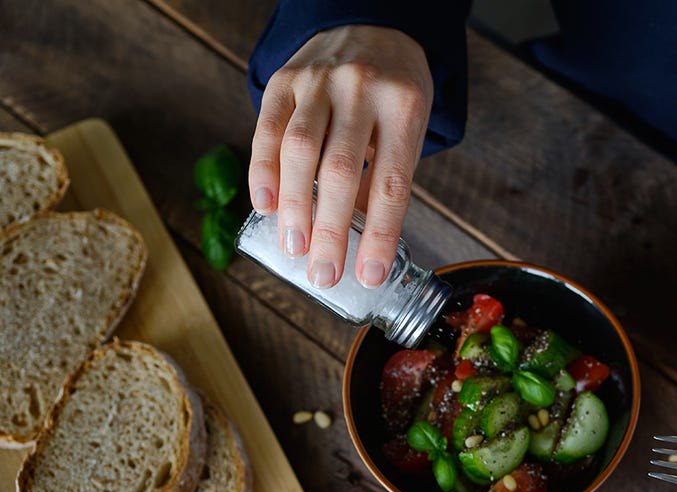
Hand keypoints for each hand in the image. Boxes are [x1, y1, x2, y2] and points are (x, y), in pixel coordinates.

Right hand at [249, 25, 432, 287]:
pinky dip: (263, 171)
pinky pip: (268, 129)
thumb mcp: (408, 128)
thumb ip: (383, 176)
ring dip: (294, 206)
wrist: (370, 23)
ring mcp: (319, 81)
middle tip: (323, 274)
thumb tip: (359, 239)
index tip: (369, 275)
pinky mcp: (285, 79)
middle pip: (340, 170)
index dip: (379, 234)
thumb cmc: (394, 91)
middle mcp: (361, 90)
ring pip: (299, 150)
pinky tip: (266, 205)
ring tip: (293, 247)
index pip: (390, 182)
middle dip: (329, 230)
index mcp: (403, 108)